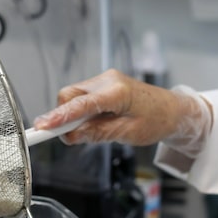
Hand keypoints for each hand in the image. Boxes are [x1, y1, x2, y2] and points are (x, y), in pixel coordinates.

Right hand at [33, 69, 210, 146]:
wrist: (175, 110)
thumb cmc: (157, 121)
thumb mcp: (127, 134)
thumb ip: (97, 133)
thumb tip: (71, 136)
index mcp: (116, 92)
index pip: (79, 104)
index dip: (58, 117)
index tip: (42, 128)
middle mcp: (108, 80)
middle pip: (69, 95)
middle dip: (62, 116)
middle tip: (67, 137)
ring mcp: (105, 80)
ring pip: (73, 96)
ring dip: (73, 115)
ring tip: (90, 131)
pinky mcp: (105, 84)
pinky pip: (83, 97)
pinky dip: (81, 112)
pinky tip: (94, 123)